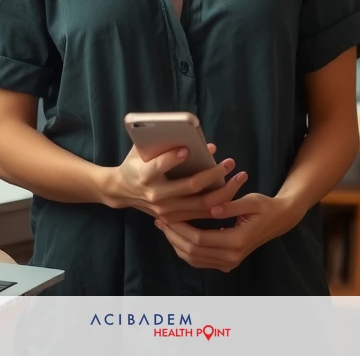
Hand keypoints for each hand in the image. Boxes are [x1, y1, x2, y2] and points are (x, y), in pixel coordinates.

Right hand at [106, 143, 247, 223]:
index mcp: (145, 175)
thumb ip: (162, 141)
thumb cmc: (135, 163)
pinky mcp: (173, 218)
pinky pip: (201, 214)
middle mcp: (156, 194)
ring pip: (201, 204)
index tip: (188, 149)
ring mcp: (166, 210)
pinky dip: (217, 204)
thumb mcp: (141, 148)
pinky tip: (230, 193)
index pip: (160, 166)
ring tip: (236, 177)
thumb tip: (198, 141)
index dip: (173, 158)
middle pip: (191, 186)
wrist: (122, 190)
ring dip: (223, 191)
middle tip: (230, 162)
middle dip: (214, 174)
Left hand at [155, 194, 299, 272]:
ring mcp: (229, 263)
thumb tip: (210, 208)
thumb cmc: (265, 207)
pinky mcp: (227, 263)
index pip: (200, 239)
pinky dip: (185, 250)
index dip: (181, 228)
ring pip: (194, 259)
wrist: (279, 220)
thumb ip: (230, 205)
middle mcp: (232, 257)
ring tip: (164, 226)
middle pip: (193, 251)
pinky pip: (200, 261)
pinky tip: (176, 235)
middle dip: (173, 235)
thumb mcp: (251, 201)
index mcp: (237, 241)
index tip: (167, 214)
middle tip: (160, 219)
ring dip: (176, 243)